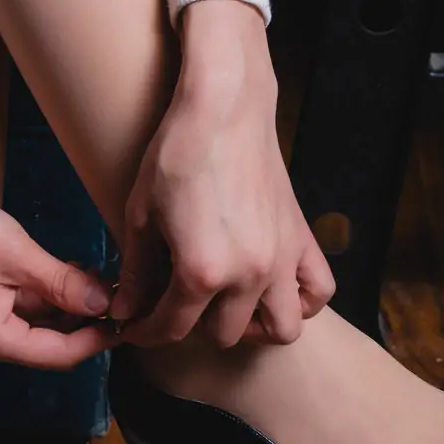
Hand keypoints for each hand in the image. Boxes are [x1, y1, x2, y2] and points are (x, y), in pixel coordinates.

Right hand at [0, 131, 117, 367]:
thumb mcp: (20, 256)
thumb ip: (63, 284)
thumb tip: (104, 305)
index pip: (59, 354)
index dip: (97, 339)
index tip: (128, 319)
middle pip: (52, 344)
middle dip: (87, 320)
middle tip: (119, 292)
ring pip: (41, 325)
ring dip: (70, 304)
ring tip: (97, 274)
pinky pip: (26, 309)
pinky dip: (50, 294)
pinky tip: (70, 269)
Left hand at [111, 0, 333, 347]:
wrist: (223, 109)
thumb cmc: (176, 154)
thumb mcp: (141, 215)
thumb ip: (136, 272)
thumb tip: (125, 310)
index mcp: (201, 271)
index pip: (172, 327)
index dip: (146, 330)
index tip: (135, 325)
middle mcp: (247, 275)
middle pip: (223, 334)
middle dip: (192, 325)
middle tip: (174, 302)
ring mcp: (280, 259)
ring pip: (281, 329)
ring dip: (253, 326)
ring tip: (229, 305)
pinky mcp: (300, 238)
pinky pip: (318, 292)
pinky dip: (300, 301)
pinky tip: (273, 287)